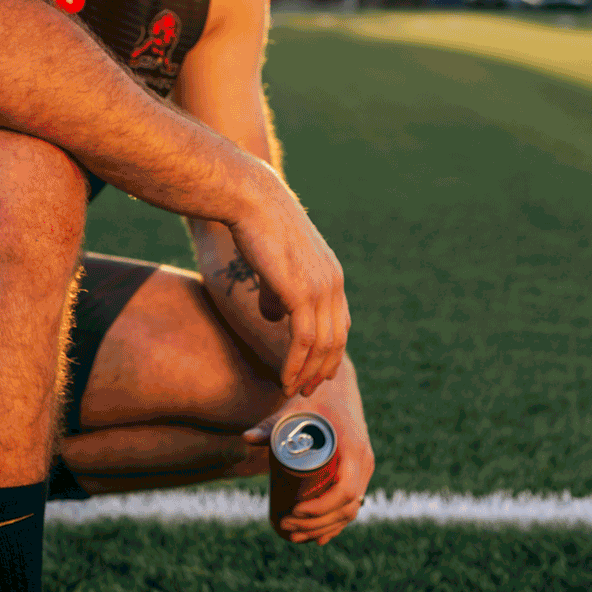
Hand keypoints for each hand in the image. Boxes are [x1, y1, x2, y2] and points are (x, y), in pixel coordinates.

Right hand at [225, 179, 348, 396]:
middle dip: (322, 369)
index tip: (316, 373)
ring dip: (307, 372)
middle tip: (306, 390)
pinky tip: (284, 379)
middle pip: (336, 339)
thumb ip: (278, 293)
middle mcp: (334, 283)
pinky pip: (304, 341)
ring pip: (322, 345)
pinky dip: (295, 364)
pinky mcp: (303, 293)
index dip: (330, 352)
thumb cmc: (256, 226)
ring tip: (292, 390)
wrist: (251, 201)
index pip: (339, 324)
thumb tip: (275, 318)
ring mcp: (321, 288)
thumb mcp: (274, 264)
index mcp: (332, 275)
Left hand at [245, 382, 373, 545]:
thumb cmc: (314, 399)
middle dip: (316, 523)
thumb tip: (246, 438)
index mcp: (355, 450)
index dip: (321, 508)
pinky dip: (336, 524)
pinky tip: (318, 537)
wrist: (337, 389)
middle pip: (346, 507)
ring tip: (292, 535)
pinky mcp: (358, 475)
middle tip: (285, 526)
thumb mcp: (295, 409)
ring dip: (323, 528)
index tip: (294, 512)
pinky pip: (351, 506)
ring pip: (350, 510)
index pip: (345, 491)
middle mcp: (364, 463)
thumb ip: (271, 423)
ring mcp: (364, 471)